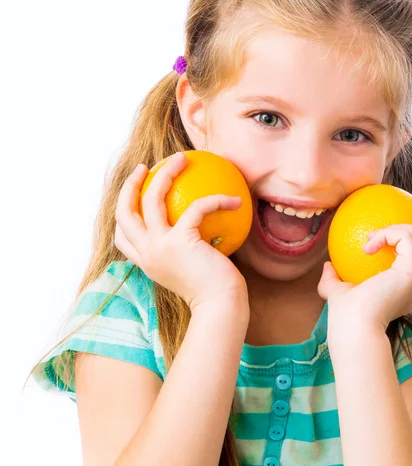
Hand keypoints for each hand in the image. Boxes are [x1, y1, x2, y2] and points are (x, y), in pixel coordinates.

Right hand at [114, 151, 248, 313]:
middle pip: (124, 212)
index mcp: (147, 263)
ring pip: (150, 200)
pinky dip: (216, 200)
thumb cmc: (214, 291)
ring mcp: (159, 247)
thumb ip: (187, 253)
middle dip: (130, 185)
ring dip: (165, 174)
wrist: (220, 306)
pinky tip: (234, 199)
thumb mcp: (193, 271)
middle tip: (147, 168)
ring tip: (181, 158)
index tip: (135, 195)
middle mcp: (147, 254)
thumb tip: (204, 232)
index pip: (122, 237)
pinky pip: (196, 208)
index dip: (124, 213)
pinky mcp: (180, 242)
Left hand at [318, 223, 411, 335]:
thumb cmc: (346, 318)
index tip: (401, 248)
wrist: (354, 329)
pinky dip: (387, 233)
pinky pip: (406, 237)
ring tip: (379, 234)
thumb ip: (333, 281)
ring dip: (400, 228)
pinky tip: (367, 246)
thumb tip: (328, 266)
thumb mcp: (339, 294)